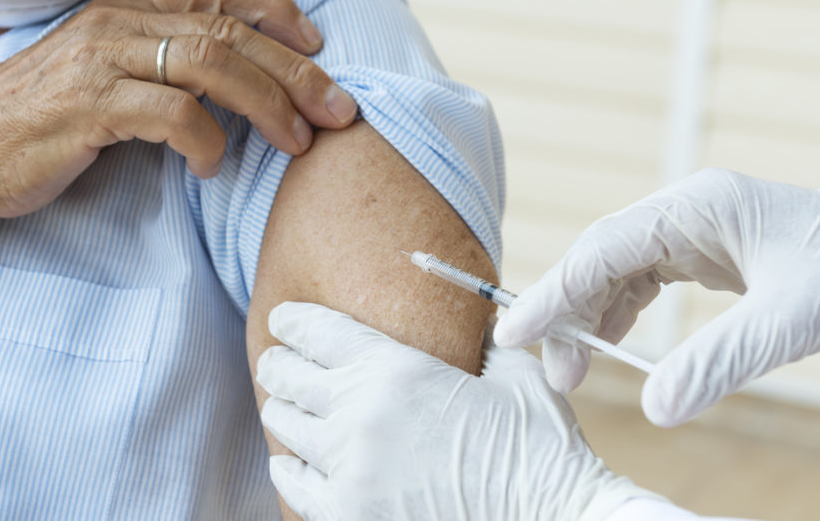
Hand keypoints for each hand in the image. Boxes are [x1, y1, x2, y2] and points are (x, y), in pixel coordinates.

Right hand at [0, 0, 358, 218]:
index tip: (315, 43)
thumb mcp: (98, 82)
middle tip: (338, 110)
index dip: (274, 6)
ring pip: (211, 63)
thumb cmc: (33, 128)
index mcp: (122, 12)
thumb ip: (155, 71)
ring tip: (298, 142)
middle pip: (229, 30)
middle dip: (296, 70)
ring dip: (268, 104)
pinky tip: (214, 169)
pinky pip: (171, 115)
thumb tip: (228, 90)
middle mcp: (115, 25)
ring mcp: (99, 63)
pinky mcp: (87, 108)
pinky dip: (207, 143)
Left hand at [256, 302, 655, 520]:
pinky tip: (295, 459)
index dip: (291, 321)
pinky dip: (289, 466)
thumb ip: (480, 340)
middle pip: (285, 374)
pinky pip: (292, 482)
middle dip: (280, 363)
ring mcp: (351, 470)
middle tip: (281, 363)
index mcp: (397, 369)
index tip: (283, 320)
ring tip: (293, 408)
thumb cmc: (539, 450)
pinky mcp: (349, 515)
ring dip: (287, 412)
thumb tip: (472, 319)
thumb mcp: (514, 375)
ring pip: (284, 425)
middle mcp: (361, 415)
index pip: (315, 330)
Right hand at [494, 168, 819, 425]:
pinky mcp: (713, 254)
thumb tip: (656, 410)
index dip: (555, 294)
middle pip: (601, 257)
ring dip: (593, 316)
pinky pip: (648, 280)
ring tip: (578, 368)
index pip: (602, 249)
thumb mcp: (793, 319)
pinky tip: (613, 344)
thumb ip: (720, 361)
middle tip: (558, 373)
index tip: (517, 333)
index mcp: (697, 207)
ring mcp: (700, 231)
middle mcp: (688, 212)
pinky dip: (623, 313)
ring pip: (620, 270)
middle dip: (570, 312)